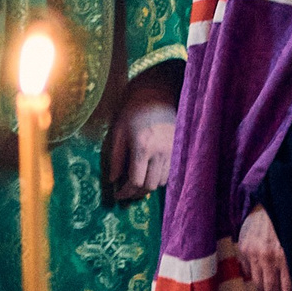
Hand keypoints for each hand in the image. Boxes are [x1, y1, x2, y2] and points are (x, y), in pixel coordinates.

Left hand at [103, 69, 181, 201]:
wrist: (156, 96)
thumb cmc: (133, 112)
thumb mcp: (118, 132)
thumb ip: (116, 158)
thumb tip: (113, 180)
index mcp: (142, 147)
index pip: (136, 181)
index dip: (125, 192)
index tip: (117, 194)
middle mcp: (159, 152)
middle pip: (149, 186)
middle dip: (136, 193)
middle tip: (126, 193)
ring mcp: (171, 151)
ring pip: (161, 182)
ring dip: (148, 186)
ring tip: (137, 183)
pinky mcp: (178, 149)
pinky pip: (170, 173)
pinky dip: (159, 178)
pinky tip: (149, 173)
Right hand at [235, 206, 291, 290]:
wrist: (272, 197)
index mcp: (287, 256)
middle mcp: (268, 257)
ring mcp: (252, 253)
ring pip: (259, 286)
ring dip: (269, 288)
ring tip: (275, 285)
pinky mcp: (243, 248)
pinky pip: (249, 272)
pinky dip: (257, 274)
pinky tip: (264, 269)